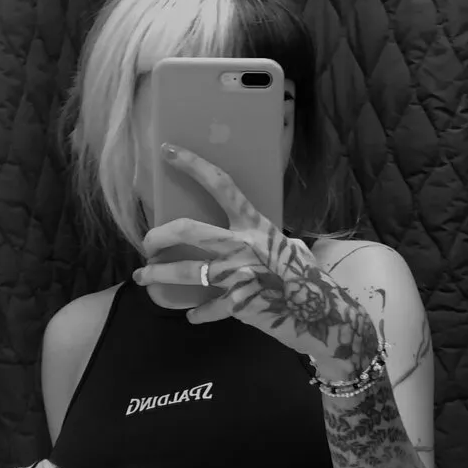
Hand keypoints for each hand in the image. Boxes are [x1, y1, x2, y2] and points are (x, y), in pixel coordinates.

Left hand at [134, 143, 376, 366]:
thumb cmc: (309, 279)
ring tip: (142, 278)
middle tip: (146, 243)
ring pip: (186, 270)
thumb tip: (250, 237)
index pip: (222, 185)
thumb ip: (266, 240)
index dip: (193, 165)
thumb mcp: (290, 249)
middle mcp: (244, 245)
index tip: (167, 151)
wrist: (324, 317)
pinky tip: (192, 316)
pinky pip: (207, 308)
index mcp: (256, 225)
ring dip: (157, 275)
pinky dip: (198, 313)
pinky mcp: (239, 303)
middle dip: (158, 235)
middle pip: (188, 229)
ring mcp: (239, 274)